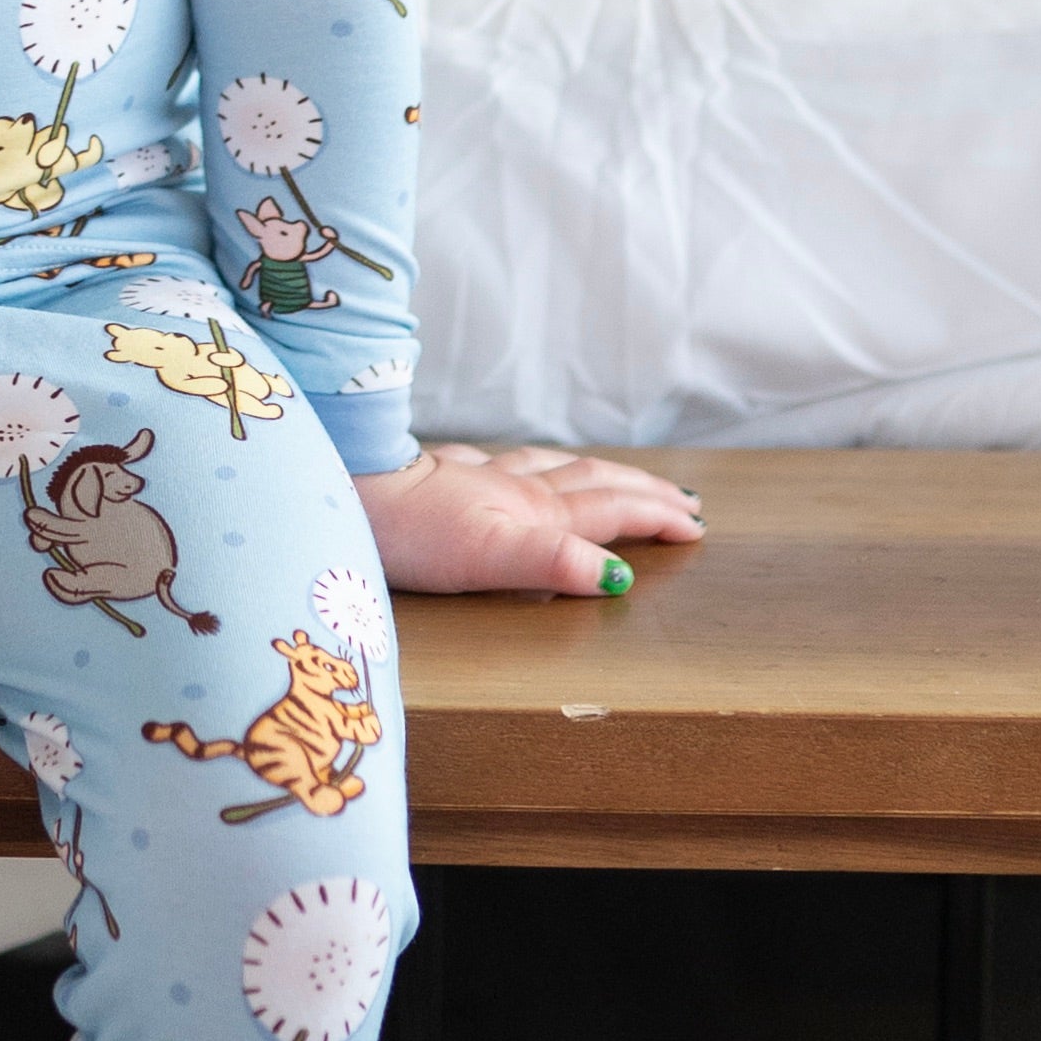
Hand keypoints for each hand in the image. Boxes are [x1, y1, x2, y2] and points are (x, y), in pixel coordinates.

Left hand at [354, 441, 704, 599]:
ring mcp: (478, 476)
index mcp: (535, 510)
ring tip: (619, 476)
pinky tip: (519, 463)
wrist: (345, 490)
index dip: (656, 517)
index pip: (612, 511)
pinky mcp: (443, 475)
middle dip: (642, 490)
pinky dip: (533, 464)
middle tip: (681, 499)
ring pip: (554, 466)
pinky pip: (503, 462)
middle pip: (595, 481)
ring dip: (597, 472)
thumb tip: (618, 577)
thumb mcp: (490, 557)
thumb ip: (556, 564)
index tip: (695, 526)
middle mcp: (514, 487)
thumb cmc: (410, 533)